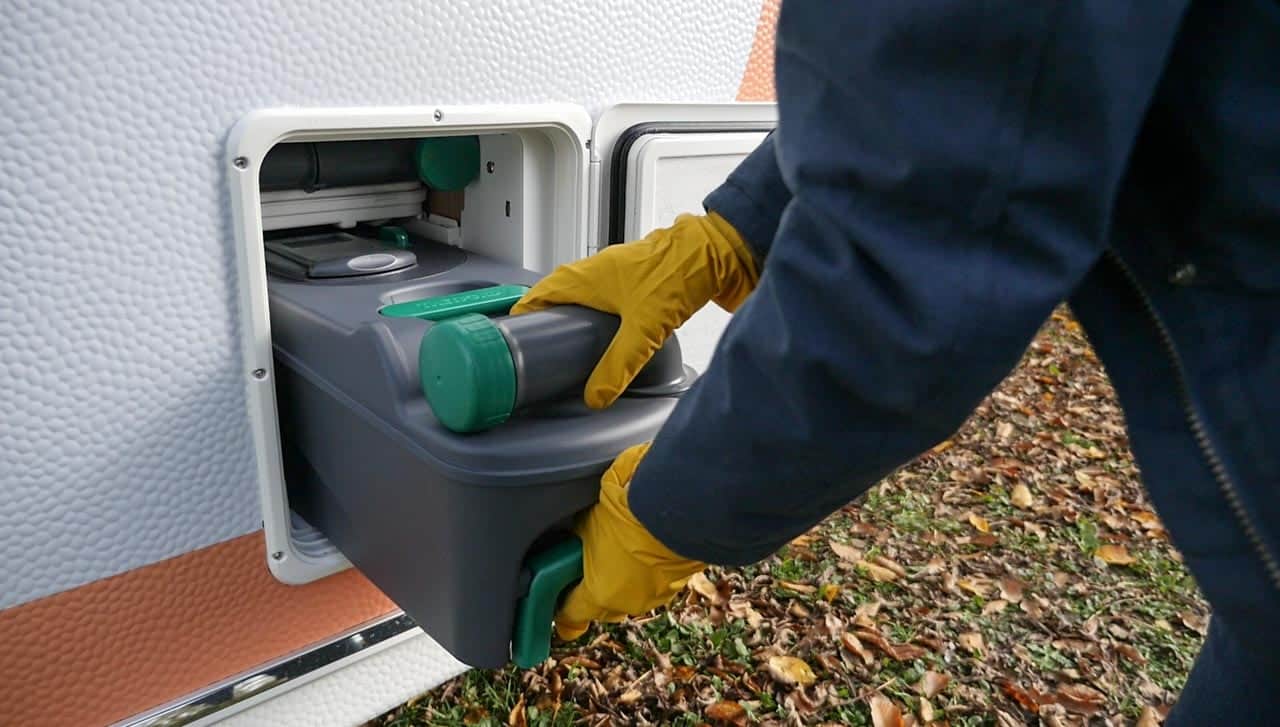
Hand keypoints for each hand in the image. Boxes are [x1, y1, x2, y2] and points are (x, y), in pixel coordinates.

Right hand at [511, 212, 757, 408]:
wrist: (712, 251)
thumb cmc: (675, 273)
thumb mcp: (642, 330)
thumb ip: (617, 366)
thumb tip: (595, 396)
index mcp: (583, 277)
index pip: (537, 296)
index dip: (523, 317)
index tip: (513, 341)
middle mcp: (593, 271)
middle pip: (556, 297)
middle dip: (546, 323)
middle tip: (539, 352)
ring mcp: (614, 273)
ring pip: (581, 297)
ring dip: (572, 319)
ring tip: (568, 349)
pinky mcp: (635, 279)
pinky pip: (603, 298)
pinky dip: (596, 316)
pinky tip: (608, 336)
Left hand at [554, 443, 705, 639]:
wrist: (677, 503)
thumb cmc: (629, 513)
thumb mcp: (589, 522)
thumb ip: (577, 539)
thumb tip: (570, 535)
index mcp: (599, 594)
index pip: (571, 614)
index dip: (563, 606)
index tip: (558, 599)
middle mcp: (627, 603)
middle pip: (601, 608)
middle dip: (593, 592)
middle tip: (586, 568)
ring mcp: (656, 596)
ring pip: (630, 596)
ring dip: (623, 580)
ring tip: (619, 552)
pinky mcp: (679, 582)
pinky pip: (654, 583)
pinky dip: (647, 571)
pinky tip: (644, 549)